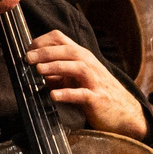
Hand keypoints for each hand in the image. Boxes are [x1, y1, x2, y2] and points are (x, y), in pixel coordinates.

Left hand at [22, 30, 145, 137]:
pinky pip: (83, 94)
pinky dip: (67, 93)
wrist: (124, 114)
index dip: (43, 41)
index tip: (28, 49)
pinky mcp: (98, 99)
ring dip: (56, 67)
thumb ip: (58, 73)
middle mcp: (90, 65)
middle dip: (46, 52)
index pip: (62, 39)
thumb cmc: (96, 93)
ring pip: (78, 68)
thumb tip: (35, 69)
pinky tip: (53, 95)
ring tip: (38, 70)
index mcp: (82, 58)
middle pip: (69, 51)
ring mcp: (95, 82)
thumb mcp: (76, 79)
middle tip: (27, 58)